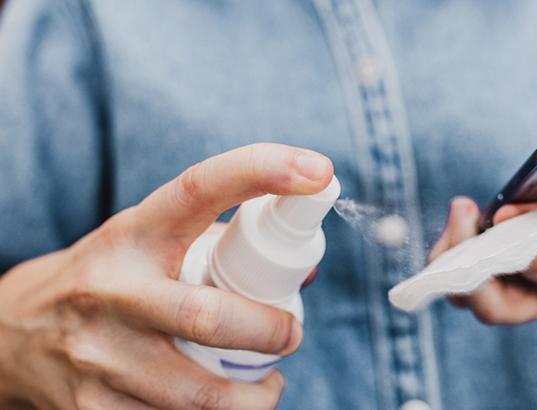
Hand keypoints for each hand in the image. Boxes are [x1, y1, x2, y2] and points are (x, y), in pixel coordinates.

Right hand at [0, 143, 333, 408]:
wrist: (15, 333)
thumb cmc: (108, 279)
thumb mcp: (149, 241)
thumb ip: (218, 243)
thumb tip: (303, 268)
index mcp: (134, 235)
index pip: (199, 188)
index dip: (261, 170)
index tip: (316, 169)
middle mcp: (111, 292)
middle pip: (209, 318)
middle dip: (270, 332)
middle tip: (290, 334)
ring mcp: (99, 356)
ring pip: (201, 395)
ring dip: (254, 397)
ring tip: (267, 383)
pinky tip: (222, 405)